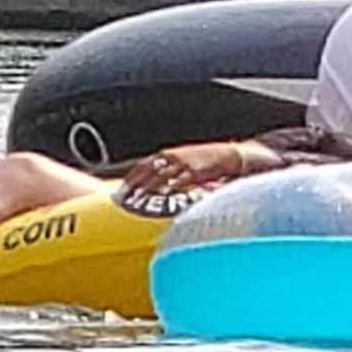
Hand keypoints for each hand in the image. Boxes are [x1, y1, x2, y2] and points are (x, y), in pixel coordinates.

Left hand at [119, 143, 242, 197]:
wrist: (228, 155)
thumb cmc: (205, 160)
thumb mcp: (183, 161)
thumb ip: (169, 170)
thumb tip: (156, 182)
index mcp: (168, 154)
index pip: (144, 164)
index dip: (132, 175)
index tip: (123, 187)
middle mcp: (173, 157)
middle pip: (148, 169)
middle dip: (135, 183)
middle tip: (124, 194)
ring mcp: (184, 164)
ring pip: (161, 175)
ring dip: (148, 187)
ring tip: (138, 197)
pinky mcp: (196, 171)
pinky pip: (181, 180)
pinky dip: (172, 186)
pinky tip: (164, 194)